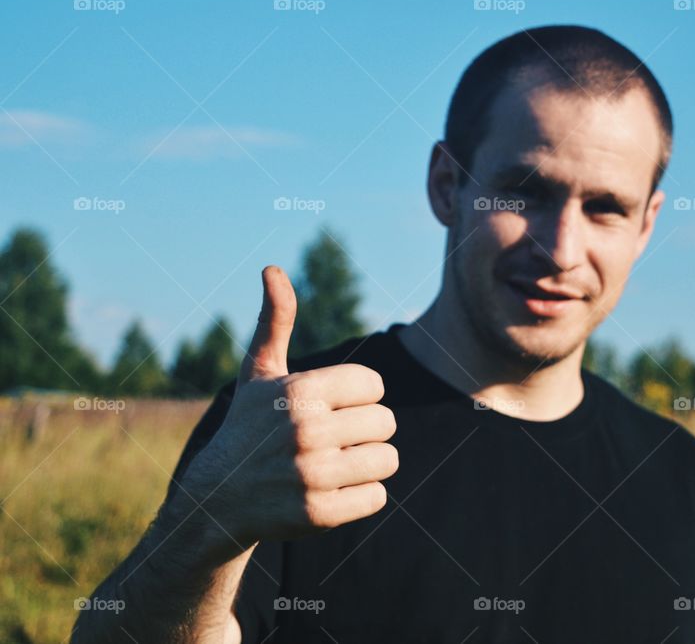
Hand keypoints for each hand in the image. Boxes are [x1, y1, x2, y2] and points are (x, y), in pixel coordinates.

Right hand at [183, 266, 397, 551]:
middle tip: (333, 440)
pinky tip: (330, 492)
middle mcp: (305, 430)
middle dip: (365, 432)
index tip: (331, 407)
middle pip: (386, 423)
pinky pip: (377, 497)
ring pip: (388, 460)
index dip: (358, 397)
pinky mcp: (317, 514)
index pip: (375, 386)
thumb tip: (272, 268)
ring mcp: (311, 474)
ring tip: (335, 464)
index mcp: (300, 390)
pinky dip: (361, 496)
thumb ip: (276, 321)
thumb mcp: (259, 373)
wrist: (217, 500)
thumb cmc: (248, 427)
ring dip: (368, 464)